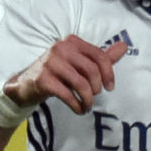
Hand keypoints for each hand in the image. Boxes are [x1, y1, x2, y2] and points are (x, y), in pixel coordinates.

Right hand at [7, 36, 127, 113]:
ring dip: (88, 99)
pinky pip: (67, 94)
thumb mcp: (80, 63)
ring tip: (87, 106)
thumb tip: (124, 46)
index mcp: (73, 42)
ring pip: (80, 83)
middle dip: (97, 88)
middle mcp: (60, 48)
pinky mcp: (42, 79)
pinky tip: (79, 109)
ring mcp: (50, 63)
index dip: (109, 73)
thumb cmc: (59, 72)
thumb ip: (102, 56)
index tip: (110, 87)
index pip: (99, 56)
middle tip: (95, 96)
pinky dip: (77, 104)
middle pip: (91, 70)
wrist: (26, 84)